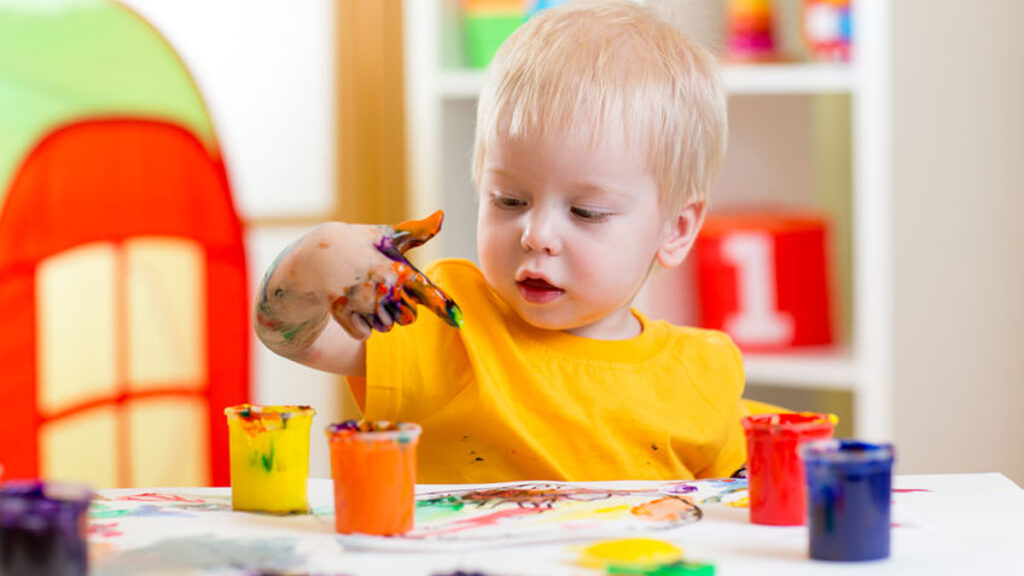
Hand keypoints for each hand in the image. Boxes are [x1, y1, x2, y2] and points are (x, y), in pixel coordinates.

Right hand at [327, 211, 461, 339]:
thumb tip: (442, 215)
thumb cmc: (360, 243)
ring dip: (378, 318)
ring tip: (365, 295)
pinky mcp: (342, 312)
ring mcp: (362, 300)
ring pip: (386, 328)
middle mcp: (383, 286)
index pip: (426, 293)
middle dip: (398, 310)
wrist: (318, 253)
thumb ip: (417, 232)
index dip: (444, 308)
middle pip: (408, 319)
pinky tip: (350, 305)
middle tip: (382, 291)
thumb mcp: (388, 236)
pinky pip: (364, 334)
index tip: (458, 321)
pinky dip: (359, 325)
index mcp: (399, 268)